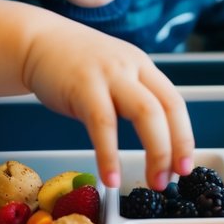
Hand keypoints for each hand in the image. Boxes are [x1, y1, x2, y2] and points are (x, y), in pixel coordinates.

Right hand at [21, 20, 194, 189]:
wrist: (38, 41)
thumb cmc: (75, 65)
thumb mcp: (115, 73)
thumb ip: (134, 97)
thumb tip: (155, 139)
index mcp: (143, 67)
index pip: (174, 103)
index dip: (184, 137)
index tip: (185, 166)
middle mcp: (131, 68)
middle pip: (165, 109)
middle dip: (173, 149)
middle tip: (170, 180)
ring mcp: (109, 74)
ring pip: (145, 113)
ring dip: (155, 152)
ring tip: (152, 183)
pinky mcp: (83, 86)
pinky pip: (103, 124)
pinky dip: (110, 155)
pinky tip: (111, 178)